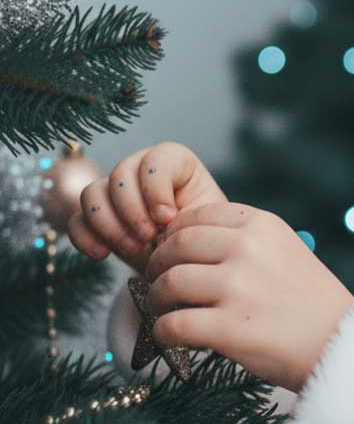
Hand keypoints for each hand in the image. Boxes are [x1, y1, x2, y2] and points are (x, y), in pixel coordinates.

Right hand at [67, 142, 227, 275]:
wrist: (189, 264)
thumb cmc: (203, 239)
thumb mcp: (206, 224)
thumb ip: (189, 214)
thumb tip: (162, 220)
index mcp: (176, 164)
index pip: (156, 159)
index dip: (156, 188)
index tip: (168, 218)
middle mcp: (141, 171)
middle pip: (120, 174)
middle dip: (132, 210)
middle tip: (148, 238)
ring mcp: (115, 193)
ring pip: (92, 193)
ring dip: (109, 224)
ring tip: (133, 249)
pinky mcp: (97, 219)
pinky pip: (76, 220)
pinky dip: (85, 237)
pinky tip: (102, 254)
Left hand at [142, 201, 353, 392]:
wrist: (343, 344)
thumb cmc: (312, 303)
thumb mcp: (287, 251)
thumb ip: (246, 241)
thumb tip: (185, 242)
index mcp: (263, 225)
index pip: (198, 216)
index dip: (175, 235)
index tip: (172, 252)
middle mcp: (248, 249)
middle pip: (176, 246)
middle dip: (158, 265)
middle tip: (157, 282)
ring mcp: (238, 288)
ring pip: (169, 283)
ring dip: (157, 299)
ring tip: (165, 310)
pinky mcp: (229, 328)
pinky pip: (172, 325)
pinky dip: (163, 332)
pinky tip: (170, 337)